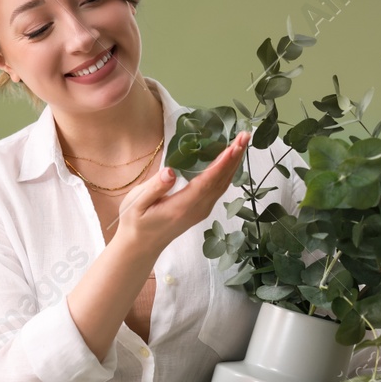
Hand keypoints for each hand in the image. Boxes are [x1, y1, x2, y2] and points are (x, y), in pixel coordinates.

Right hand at [116, 129, 250, 256]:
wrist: (141, 246)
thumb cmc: (136, 223)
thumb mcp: (137, 204)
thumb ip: (154, 187)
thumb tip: (171, 171)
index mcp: (182, 207)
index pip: (207, 182)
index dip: (222, 164)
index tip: (234, 147)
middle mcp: (197, 209)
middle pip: (221, 181)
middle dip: (234, 157)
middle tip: (244, 135)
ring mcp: (202, 210)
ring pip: (223, 185)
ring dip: (234, 163)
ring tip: (242, 142)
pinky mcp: (201, 209)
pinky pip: (219, 188)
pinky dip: (227, 171)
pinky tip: (230, 160)